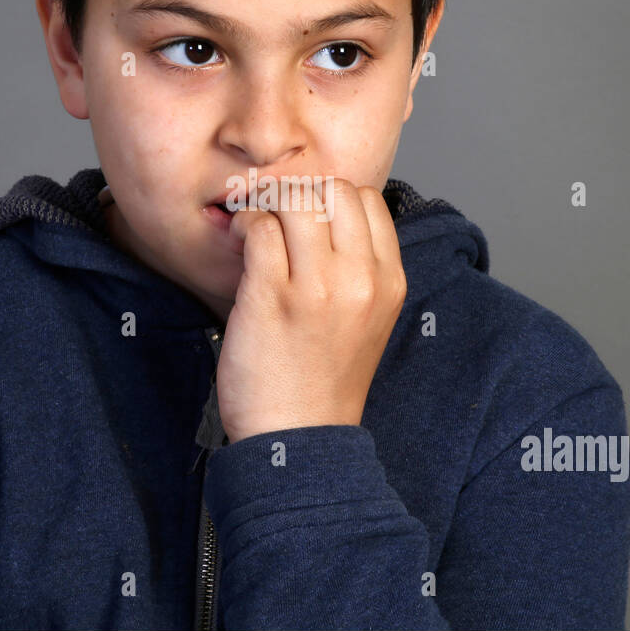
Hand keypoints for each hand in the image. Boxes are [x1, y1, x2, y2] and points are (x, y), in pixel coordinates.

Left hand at [214, 178, 407, 441]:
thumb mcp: (365, 320)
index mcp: (390, 281)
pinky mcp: (273, 296)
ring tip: (255, 233)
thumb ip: (355, 269)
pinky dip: (244, 228)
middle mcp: (360, 278)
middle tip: (276, 220)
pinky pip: (259, 229)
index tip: (306, 222)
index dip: (330, 201)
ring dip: (268, 208)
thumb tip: (316, 214)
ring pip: (295, 199)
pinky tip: (240, 248)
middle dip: (300, 195)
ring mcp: (318, 287)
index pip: (368, 200)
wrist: (299, 441)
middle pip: (334, 189)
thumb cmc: (322, 381)